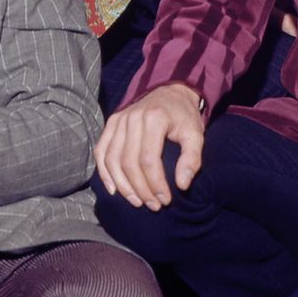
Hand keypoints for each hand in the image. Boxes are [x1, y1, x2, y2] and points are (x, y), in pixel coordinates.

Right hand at [94, 83, 204, 209]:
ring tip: (136, 201)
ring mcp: (118, 120)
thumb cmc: (183, 116)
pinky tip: (113, 189)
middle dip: (140, 188)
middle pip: (128, 161)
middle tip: (152, 205)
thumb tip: (181, 185)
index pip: (148, 159)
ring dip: (122, 185)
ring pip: (112, 159)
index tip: (164, 200)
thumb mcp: (196, 135)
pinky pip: (101, 150)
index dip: (155, 183)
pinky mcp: (111, 123)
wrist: (170, 91)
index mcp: (154, 119)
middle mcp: (131, 118)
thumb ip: (192, 159)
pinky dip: (104, 172)